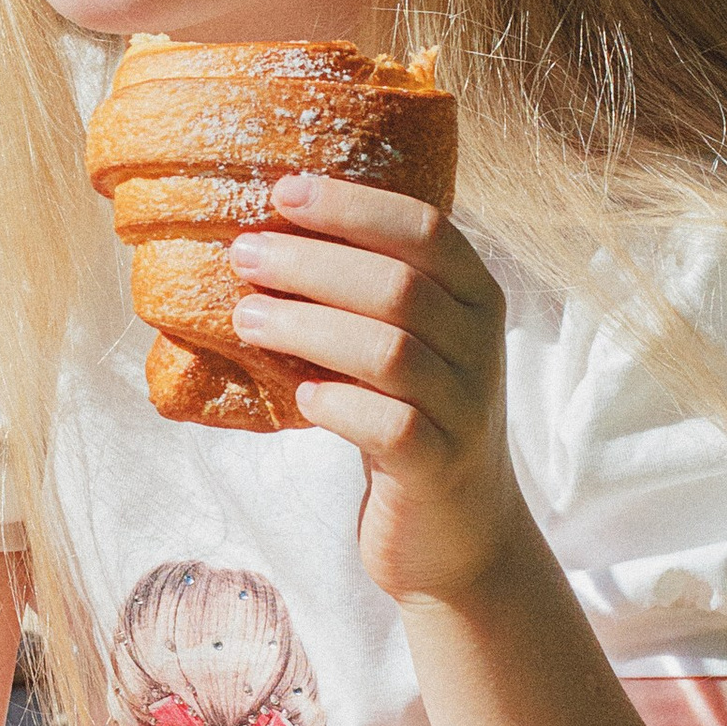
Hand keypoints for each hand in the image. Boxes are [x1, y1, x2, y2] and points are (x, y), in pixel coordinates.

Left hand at [227, 175, 526, 610]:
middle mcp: (482, 347)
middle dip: (312, 263)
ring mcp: (466, 410)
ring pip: (390, 351)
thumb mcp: (406, 343)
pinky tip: (301, 397)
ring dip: (308, 327)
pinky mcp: (439, 468)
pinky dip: (338, 404)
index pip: (426, 229)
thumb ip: (367, 292)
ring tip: (246, 318)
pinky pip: (390, 426)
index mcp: (476, 298)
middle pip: (399, 286)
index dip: (352, 207)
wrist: (460, 532)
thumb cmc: (411, 417)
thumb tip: (265, 232)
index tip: (282, 193)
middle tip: (244, 255)